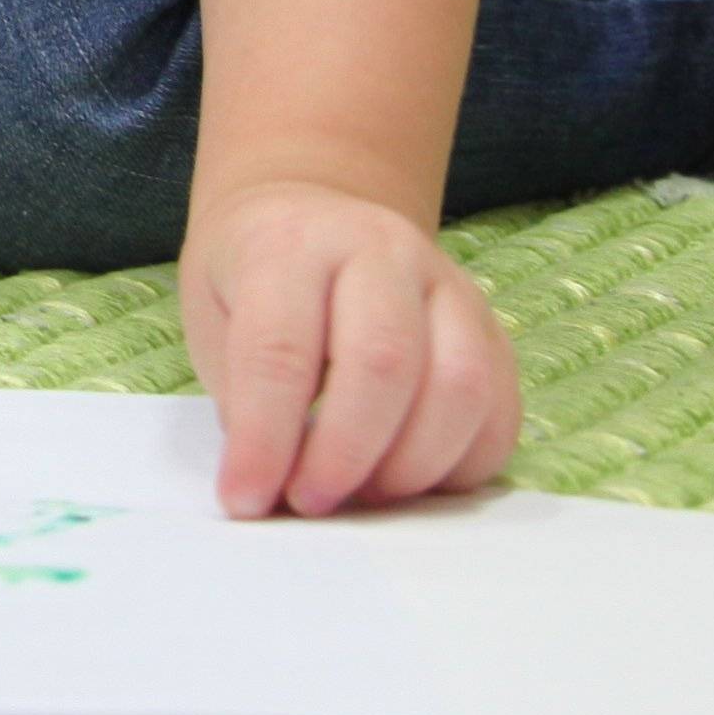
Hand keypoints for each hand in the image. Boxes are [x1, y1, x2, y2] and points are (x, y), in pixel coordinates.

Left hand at [176, 180, 520, 517]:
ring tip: (363, 495)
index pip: (281, 350)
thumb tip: (272, 493)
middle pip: (384, 362)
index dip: (264, 440)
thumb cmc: (251, 280)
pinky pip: (500, 408)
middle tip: (311, 501)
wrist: (308, 213)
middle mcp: (380, 249)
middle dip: (346, 455)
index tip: (245, 498)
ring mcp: (447, 283)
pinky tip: (412, 482)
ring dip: (412, 465)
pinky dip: (461, 465)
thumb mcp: (214, 319)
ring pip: (461, 385)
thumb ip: (244, 400)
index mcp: (292, 244)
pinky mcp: (490, 325)